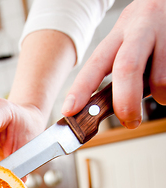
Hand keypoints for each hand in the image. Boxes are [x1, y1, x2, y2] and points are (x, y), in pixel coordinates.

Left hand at [62, 0, 165, 128]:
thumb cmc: (151, 28)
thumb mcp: (128, 40)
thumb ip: (118, 69)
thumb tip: (105, 108)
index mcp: (118, 34)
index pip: (95, 63)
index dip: (81, 89)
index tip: (70, 110)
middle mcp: (139, 30)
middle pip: (126, 69)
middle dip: (125, 101)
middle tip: (130, 121)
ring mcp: (163, 33)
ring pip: (159, 79)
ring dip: (160, 95)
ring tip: (161, 92)